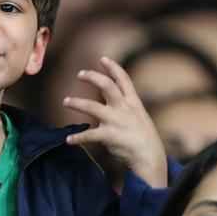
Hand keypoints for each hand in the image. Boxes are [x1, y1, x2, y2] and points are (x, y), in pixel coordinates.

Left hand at [62, 56, 167, 185]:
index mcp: (133, 103)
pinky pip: (89, 135)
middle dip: (92, 77)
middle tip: (80, 74)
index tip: (103, 58)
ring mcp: (116, 121)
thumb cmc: (144, 139)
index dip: (113, 67)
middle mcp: (124, 108)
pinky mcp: (109, 135)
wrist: (150, 157)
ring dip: (77, 103)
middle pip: (106, 86)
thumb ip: (125, 108)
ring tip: (66, 102)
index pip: (123, 80)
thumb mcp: (139, 117)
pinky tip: (68, 139)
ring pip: (92, 107)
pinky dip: (77, 137)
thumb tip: (109, 103)